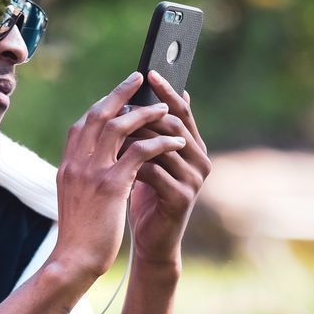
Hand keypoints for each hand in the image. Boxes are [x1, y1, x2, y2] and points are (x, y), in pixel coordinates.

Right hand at [51, 71, 190, 280]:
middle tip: (140, 78)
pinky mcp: (110, 186)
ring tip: (164, 108)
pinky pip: (139, 152)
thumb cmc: (78, 236)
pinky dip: (159, 142)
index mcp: (67, 166)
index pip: (83, 124)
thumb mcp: (76, 199)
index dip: (103, 105)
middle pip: (98, 114)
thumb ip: (84, 177)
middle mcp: (76, 163)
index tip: (119, 96)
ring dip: (144, 113)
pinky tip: (175, 141)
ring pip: (118, 126)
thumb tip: (99, 165)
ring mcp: (91, 172)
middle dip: (121, 93)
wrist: (73, 261)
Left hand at [122, 70, 211, 266]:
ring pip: (163, 147)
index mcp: (194, 147)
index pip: (183, 111)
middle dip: (146, 113)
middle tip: (122, 103)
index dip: (167, 91)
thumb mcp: (148, 161)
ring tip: (113, 128)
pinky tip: (113, 158)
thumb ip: (149, 134)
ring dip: (136, 136)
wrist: (151, 240)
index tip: (148, 72)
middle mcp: (200, 161)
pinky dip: (132, 163)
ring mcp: (194, 181)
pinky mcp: (181, 199)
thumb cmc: (147, 197)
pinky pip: (155, 172)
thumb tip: (141, 98)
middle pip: (174, 125)